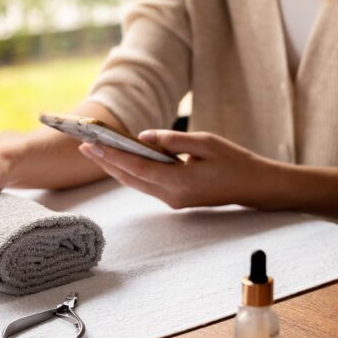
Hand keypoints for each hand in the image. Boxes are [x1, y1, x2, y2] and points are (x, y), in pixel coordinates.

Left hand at [78, 130, 276, 208]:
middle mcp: (172, 196)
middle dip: (105, 162)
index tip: (91, 145)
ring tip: (96, 151)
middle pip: (130, 178)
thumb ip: (172, 140)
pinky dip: (131, 171)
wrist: (253, 186)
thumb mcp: (205, 142)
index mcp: (180, 182)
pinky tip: (120, 159)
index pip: (137, 168)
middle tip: (84, 146)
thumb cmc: (234, 161)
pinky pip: (146, 185)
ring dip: (115, 168)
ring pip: (136, 183)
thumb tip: (143, 137)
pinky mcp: (176, 199)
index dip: (112, 156)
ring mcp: (173, 200)